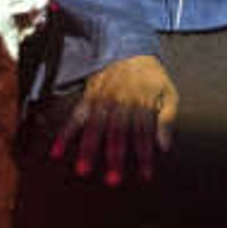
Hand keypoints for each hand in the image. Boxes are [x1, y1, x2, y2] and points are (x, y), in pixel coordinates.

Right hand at [57, 53, 177, 185]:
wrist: (129, 48)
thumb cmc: (151, 76)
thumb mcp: (169, 92)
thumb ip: (168, 118)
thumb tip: (165, 146)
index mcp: (142, 104)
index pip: (143, 135)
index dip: (144, 156)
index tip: (145, 176)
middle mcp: (121, 103)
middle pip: (117, 134)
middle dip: (115, 157)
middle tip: (112, 180)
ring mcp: (103, 100)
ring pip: (95, 128)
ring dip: (88, 149)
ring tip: (82, 170)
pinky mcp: (89, 97)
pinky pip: (76, 116)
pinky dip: (66, 132)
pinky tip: (57, 149)